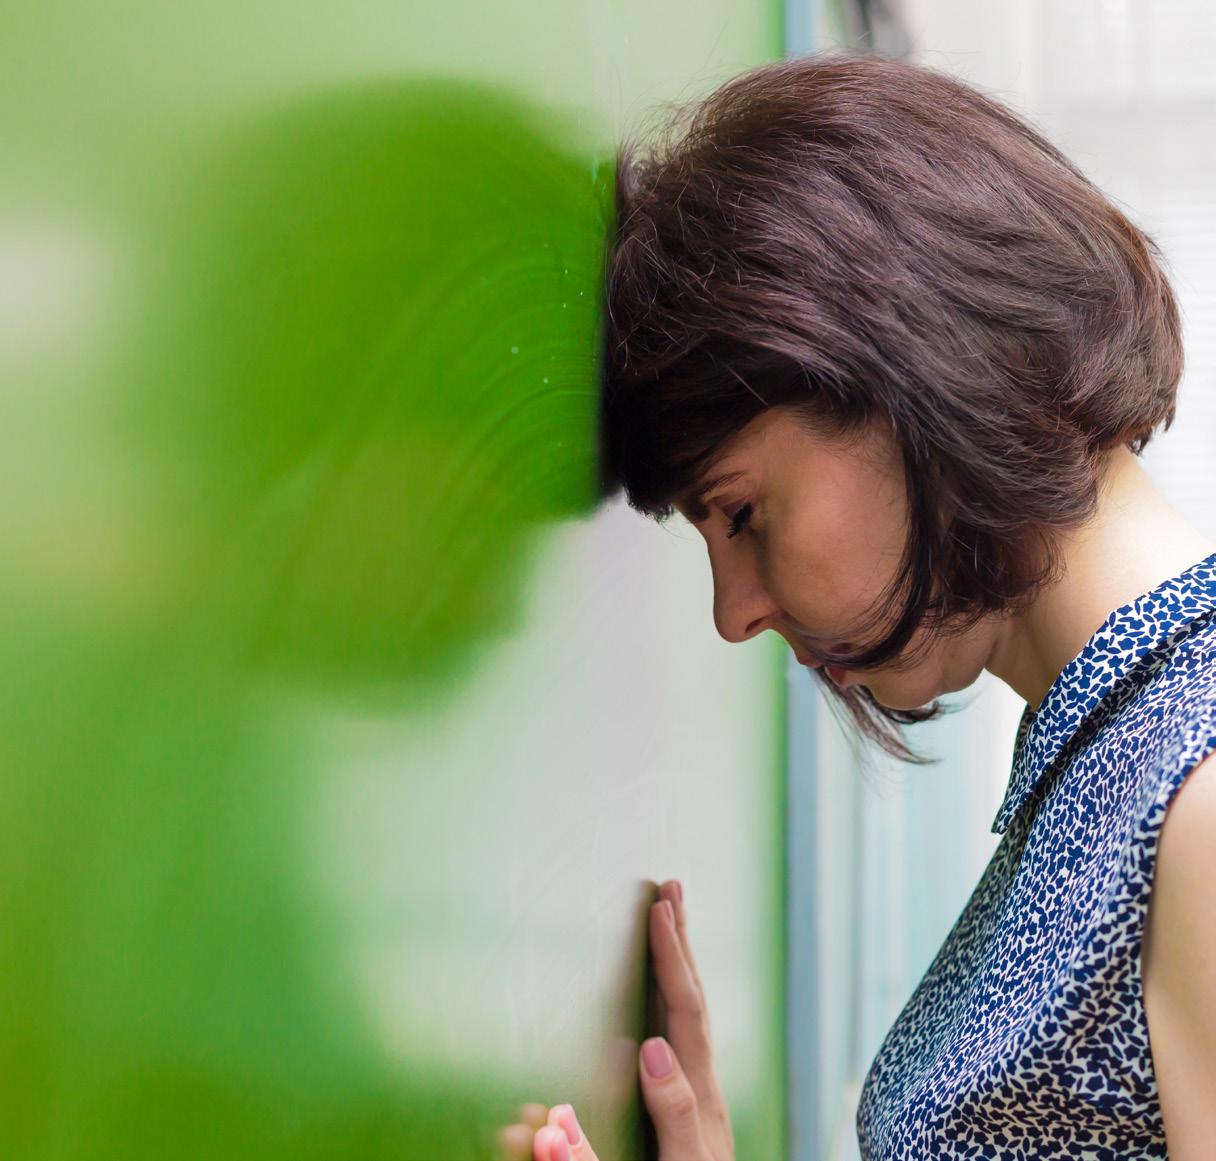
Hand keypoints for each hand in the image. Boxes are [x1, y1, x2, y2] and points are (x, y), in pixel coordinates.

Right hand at [494, 879, 734, 1160]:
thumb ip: (664, 1114)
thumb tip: (648, 1048)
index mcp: (698, 1099)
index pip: (685, 1014)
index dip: (672, 962)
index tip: (660, 912)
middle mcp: (704, 1092)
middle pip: (695, 1003)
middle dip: (681, 944)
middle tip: (672, 887)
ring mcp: (700, 1102)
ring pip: (690, 1017)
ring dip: (679, 964)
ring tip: (671, 919)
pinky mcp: (690, 1114)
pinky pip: (683, 1037)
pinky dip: (673, 999)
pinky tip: (664, 997)